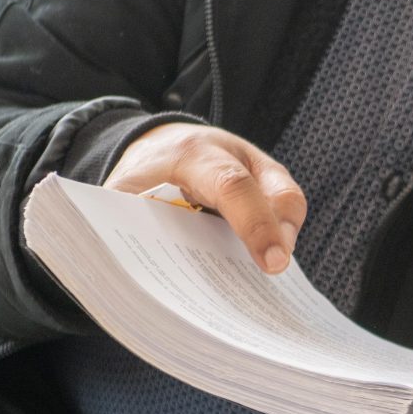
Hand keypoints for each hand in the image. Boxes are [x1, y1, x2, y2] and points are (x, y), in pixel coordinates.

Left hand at [104, 123, 306, 273]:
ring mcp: (257, 164)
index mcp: (191, 155)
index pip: (233, 185)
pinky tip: (262, 261)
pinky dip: (279, 237)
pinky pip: (286, 209)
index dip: (254, 223)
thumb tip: (136, 266)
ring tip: (266, 268)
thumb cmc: (141, 174)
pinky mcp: (268, 180)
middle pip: (278, 191)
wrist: (159, 144)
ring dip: (285, 238)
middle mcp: (234, 154)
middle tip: (276, 270)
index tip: (269, 264)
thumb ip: (128, 219)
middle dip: (282, 234)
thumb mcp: (122, 192)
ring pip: (290, 200)